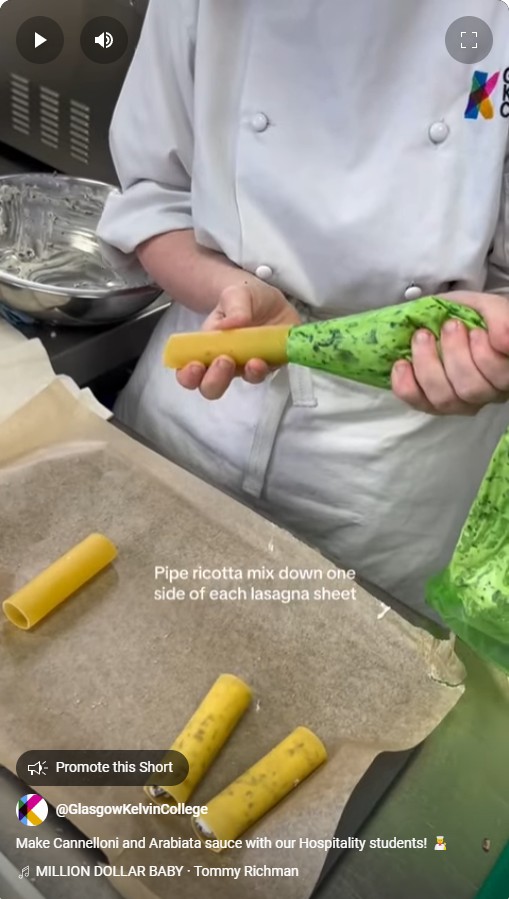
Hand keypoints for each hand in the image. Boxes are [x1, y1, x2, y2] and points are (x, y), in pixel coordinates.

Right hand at [177, 279, 300, 398]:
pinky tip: (266, 359)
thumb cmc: (243, 299)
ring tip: (252, 361)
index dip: (188, 376)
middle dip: (215, 380)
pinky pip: (267, 373)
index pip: (189, 372)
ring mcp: (247, 365)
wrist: (271, 301)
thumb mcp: (235, 294)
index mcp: (206, 349)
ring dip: (246, 375)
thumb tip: (230, 325)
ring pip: (243, 382)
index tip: (195, 366)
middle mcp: (224, 363)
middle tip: (224, 360)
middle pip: (212, 387)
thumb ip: (233, 306)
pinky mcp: (270, 364)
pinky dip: (266, 369)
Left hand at [391, 291, 508, 414]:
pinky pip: (419, 404)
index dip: (485, 357)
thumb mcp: (490, 309)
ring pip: (445, 399)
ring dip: (428, 365)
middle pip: (471, 389)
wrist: (451, 321)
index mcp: (505, 371)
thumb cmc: (475, 316)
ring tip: (422, 337)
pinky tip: (401, 364)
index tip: (475, 331)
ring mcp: (460, 403)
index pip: (501, 376)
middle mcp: (487, 393)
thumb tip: (504, 341)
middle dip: (455, 355)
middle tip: (449, 326)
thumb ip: (501, 321)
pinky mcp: (434, 405)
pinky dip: (406, 385)